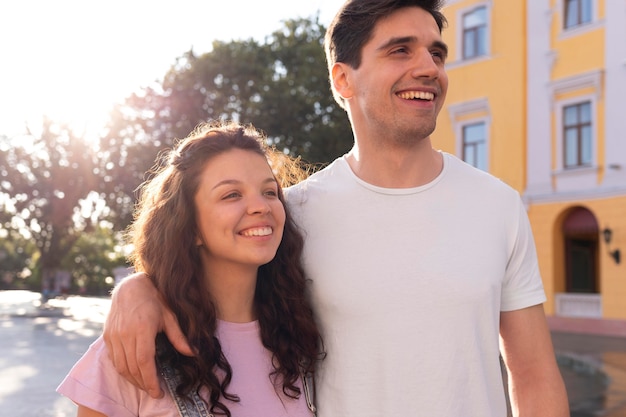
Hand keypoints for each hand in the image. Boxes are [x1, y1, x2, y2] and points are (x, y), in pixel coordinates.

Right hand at [103, 272, 192, 397]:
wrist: (131, 287)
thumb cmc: (154, 299)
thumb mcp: (170, 316)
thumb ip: (179, 337)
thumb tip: (193, 353)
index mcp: (142, 328)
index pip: (144, 362)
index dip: (150, 380)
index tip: (158, 392)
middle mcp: (125, 334)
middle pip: (132, 368)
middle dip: (143, 384)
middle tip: (154, 392)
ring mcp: (114, 335)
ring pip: (121, 366)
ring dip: (132, 380)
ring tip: (145, 385)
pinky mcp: (108, 336)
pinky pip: (114, 359)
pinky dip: (123, 370)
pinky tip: (133, 373)